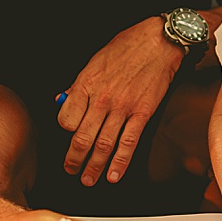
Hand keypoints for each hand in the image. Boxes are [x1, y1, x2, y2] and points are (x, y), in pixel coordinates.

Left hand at [57, 16, 182, 185]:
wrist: (159, 41)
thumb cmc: (127, 46)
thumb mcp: (95, 60)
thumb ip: (79, 84)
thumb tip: (63, 100)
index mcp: (87, 83)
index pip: (66, 118)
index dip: (64, 131)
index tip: (67, 136)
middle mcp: (102, 98)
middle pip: (82, 137)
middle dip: (74, 159)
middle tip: (71, 170)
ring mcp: (122, 107)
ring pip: (103, 145)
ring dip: (94, 166)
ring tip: (88, 179)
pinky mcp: (142, 113)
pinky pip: (128, 143)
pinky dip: (120, 162)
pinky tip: (114, 175)